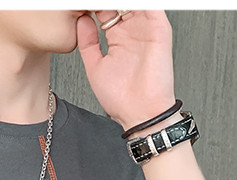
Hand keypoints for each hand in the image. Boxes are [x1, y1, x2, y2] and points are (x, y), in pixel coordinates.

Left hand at [75, 10, 175, 129]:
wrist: (141, 112)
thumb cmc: (121, 99)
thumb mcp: (95, 68)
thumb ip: (88, 43)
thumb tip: (81, 21)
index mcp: (118, 38)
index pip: (105, 11)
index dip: (92, 7)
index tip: (77, 6)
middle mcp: (132, 31)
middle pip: (118, 3)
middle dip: (103, 2)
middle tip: (86, 1)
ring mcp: (146, 28)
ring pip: (133, 2)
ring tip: (102, 1)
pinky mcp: (159, 29)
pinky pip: (151, 5)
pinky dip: (139, 2)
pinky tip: (123, 2)